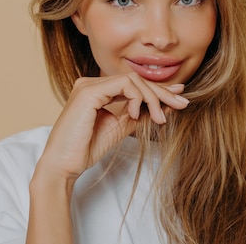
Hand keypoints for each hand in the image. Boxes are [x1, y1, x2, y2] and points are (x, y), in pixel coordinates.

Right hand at [35, 73, 189, 182]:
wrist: (64, 165)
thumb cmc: (86, 148)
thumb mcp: (120, 128)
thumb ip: (140, 115)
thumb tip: (165, 106)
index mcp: (96, 90)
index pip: (133, 85)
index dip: (157, 91)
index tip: (179, 98)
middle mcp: (91, 83)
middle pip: (135, 80)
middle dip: (161, 92)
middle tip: (182, 104)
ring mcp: (88, 85)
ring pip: (132, 80)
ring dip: (152, 98)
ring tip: (160, 118)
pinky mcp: (88, 91)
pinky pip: (124, 85)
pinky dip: (137, 98)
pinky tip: (138, 114)